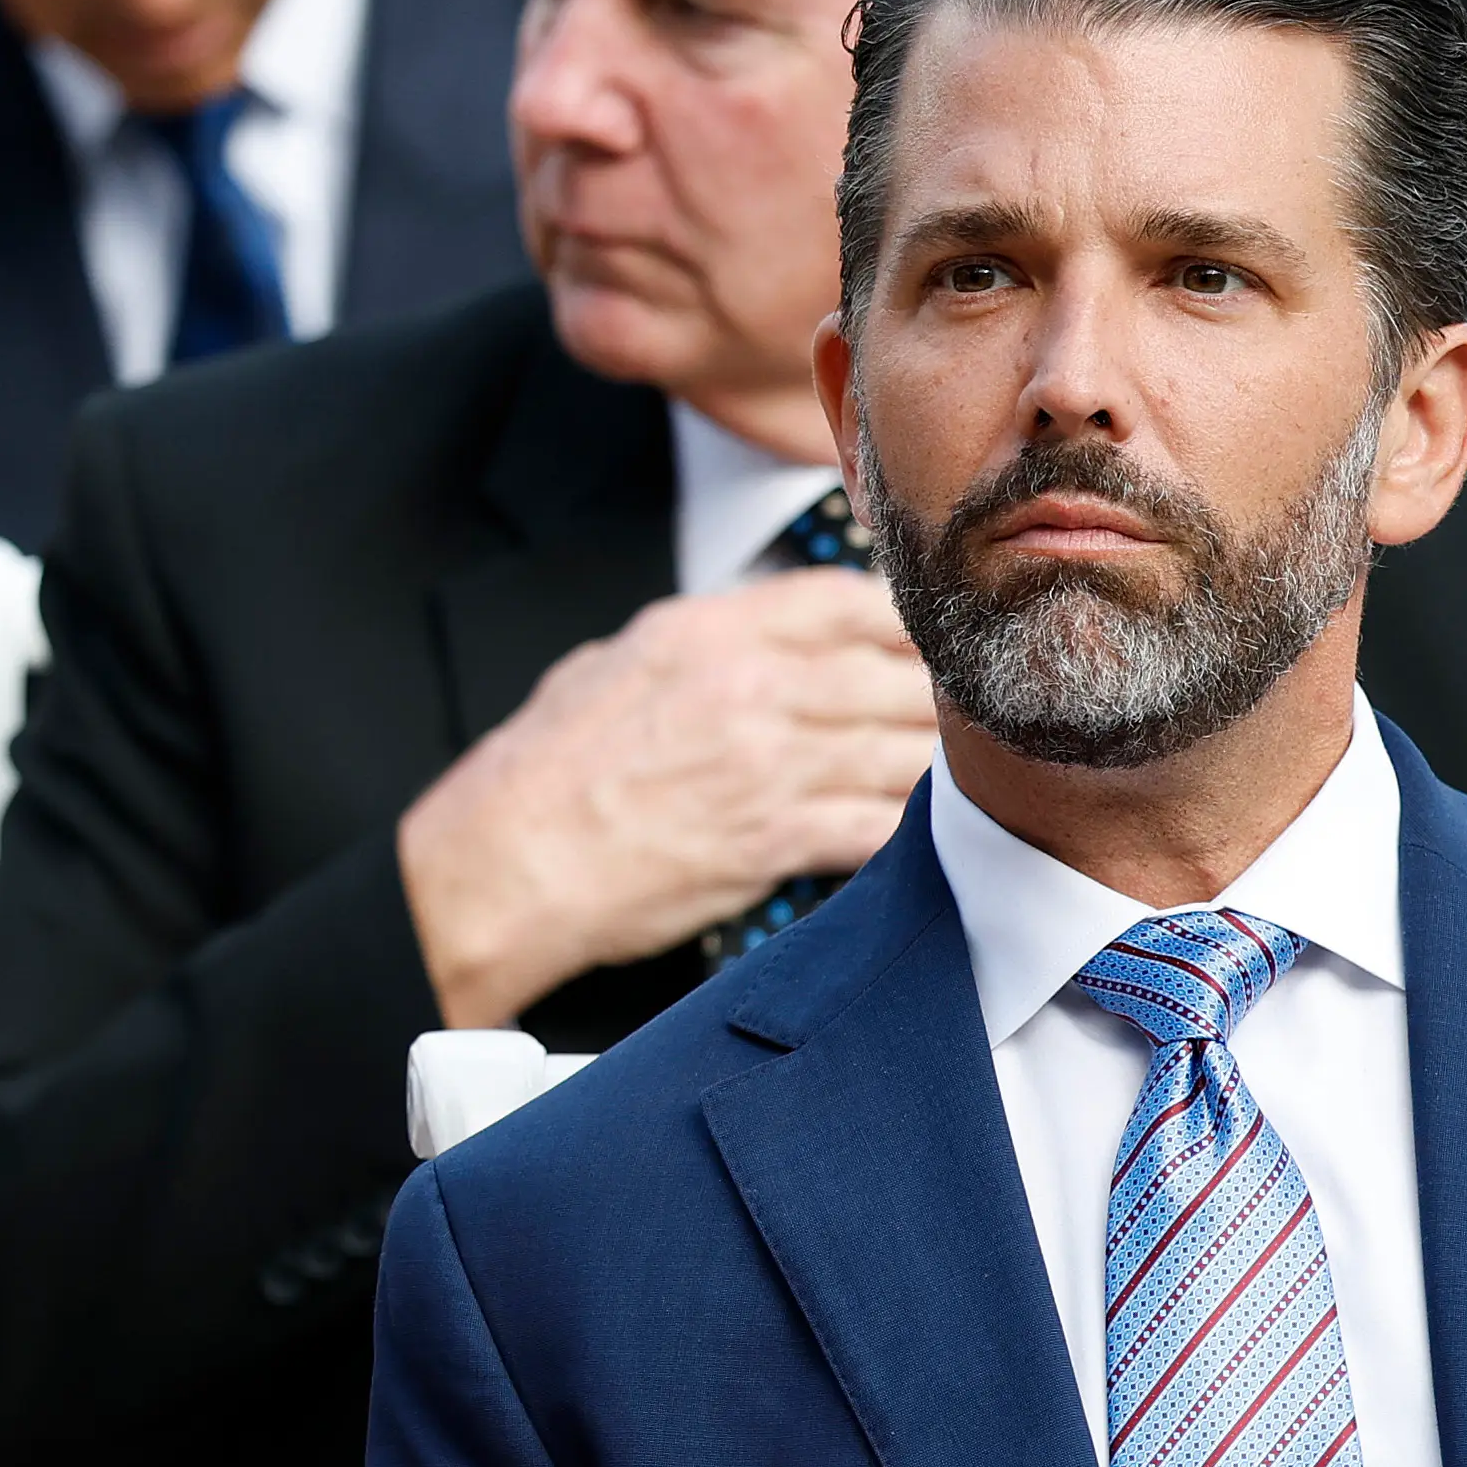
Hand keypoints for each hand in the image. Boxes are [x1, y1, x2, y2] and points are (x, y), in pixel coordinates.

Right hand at [396, 571, 937, 1028]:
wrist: (504, 866)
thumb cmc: (541, 774)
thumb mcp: (615, 663)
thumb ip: (699, 642)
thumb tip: (756, 638)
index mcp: (708, 632)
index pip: (846, 600)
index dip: (900, 617)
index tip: (921, 635)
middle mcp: (751, 688)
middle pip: (894, 673)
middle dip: (934, 693)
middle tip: (962, 709)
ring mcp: (770, 766)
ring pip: (901, 749)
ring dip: (933, 763)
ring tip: (955, 771)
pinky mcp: (774, 842)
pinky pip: (875, 825)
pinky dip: (906, 828)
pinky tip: (919, 830)